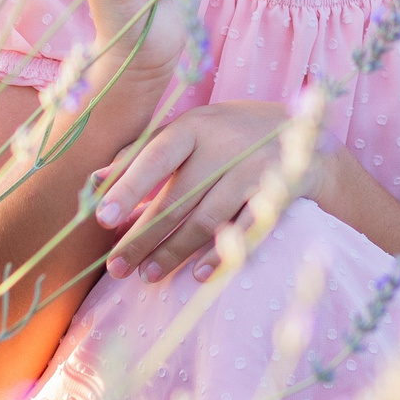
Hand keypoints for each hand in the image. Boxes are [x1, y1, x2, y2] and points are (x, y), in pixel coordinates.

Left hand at [90, 100, 325, 284]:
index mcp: (196, 125)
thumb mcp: (190, 131)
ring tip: (147, 275)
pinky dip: (221, 254)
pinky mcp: (278, 193)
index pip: (155, 156)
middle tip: (116, 267)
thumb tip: (94, 180)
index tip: (101, 219)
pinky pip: (244, 230)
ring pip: (207, 219)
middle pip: (177, 197)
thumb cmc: (229, 133)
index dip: (128, 187)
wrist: (305, 134)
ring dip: (175, 251)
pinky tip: (197, 275)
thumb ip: (143, 153)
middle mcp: (225, 145)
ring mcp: (254, 170)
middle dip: (143, 236)